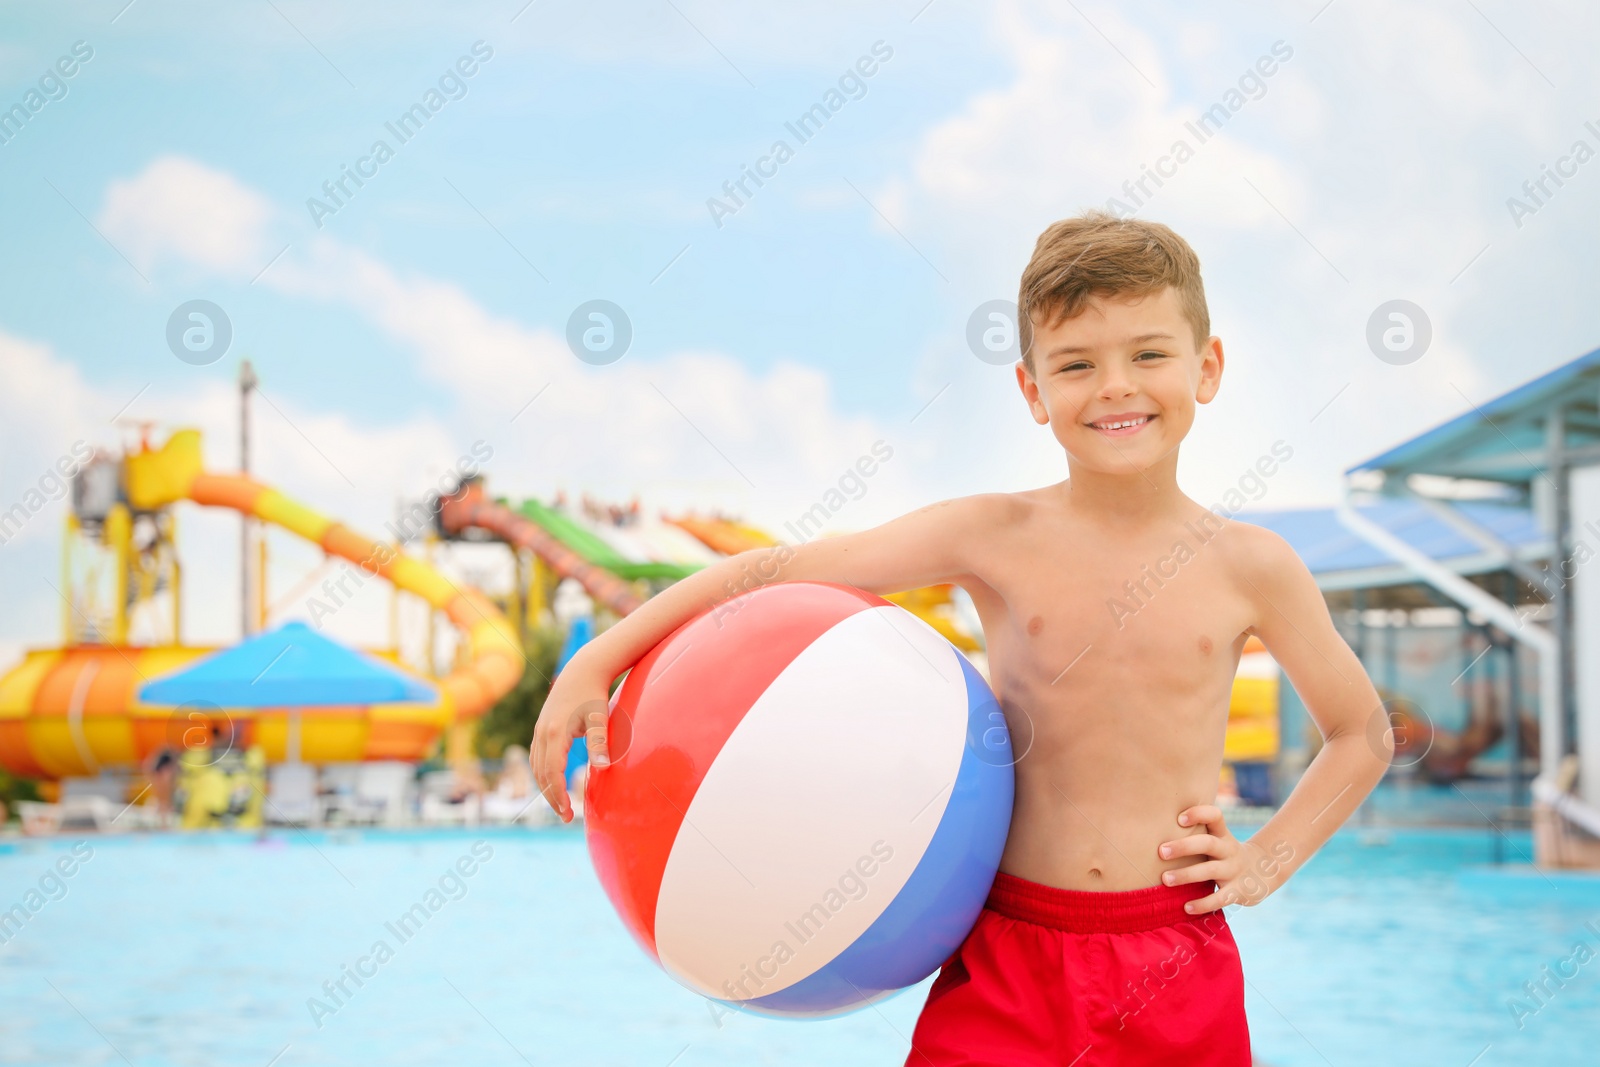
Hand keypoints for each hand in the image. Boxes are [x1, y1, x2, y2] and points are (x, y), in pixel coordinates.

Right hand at [530, 666, 613, 822]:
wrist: (582, 670)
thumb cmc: (593, 694)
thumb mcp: (599, 718)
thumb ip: (599, 743)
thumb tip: (604, 768)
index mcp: (555, 733)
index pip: (552, 773)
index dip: (558, 795)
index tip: (568, 812)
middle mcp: (542, 733)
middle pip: (540, 774)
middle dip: (551, 797)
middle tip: (566, 817)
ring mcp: (539, 730)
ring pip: (536, 767)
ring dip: (545, 788)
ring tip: (561, 805)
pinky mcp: (541, 728)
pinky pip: (537, 757)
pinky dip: (543, 774)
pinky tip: (555, 783)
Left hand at [1157, 804, 1282, 914]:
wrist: (1262, 872)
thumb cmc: (1223, 853)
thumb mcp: (1216, 838)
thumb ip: (1195, 832)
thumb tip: (1153, 825)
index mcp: (1222, 834)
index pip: (1215, 816)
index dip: (1199, 814)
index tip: (1179, 819)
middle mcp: (1229, 850)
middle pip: (1207, 843)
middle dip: (1183, 846)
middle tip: (1161, 851)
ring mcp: (1234, 870)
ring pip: (1210, 870)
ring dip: (1186, 875)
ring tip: (1165, 879)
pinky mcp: (1238, 892)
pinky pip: (1220, 898)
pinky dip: (1203, 903)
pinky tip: (1186, 907)